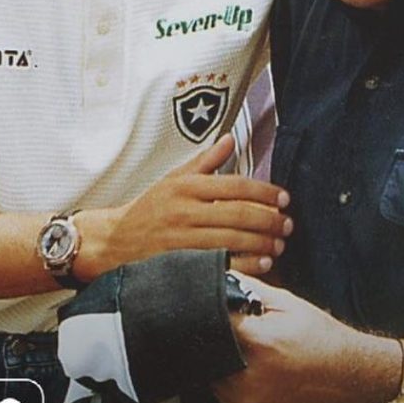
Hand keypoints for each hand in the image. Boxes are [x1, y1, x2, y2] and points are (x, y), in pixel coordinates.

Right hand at [76, 136, 292, 279]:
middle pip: (237, 213)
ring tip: (280, 244)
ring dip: (261, 242)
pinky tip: (262, 263)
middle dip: (268, 219)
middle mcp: (185, 209)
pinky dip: (244, 263)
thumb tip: (230, 138)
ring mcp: (182, 236)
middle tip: (288, 224)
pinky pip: (219, 262)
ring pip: (231, 238)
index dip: (264, 192)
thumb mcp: (174, 178)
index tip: (284, 198)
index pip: (235, 185)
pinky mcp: (181, 260)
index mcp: (187, 185)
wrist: (115, 238)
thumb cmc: (150, 207)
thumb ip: (205, 161)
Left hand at [213, 277, 395, 402]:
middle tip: (241, 331)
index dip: (216, 310)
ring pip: (214, 375)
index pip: (214, 320)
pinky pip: (225, 396)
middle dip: (218, 336)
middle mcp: (251, 378)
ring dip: (222, 360)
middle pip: (210, 349)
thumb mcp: (289, 304)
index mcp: (260, 342)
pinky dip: (231, 382)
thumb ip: (251, 289)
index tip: (224, 307)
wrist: (351, 379)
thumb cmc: (324, 339)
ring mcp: (249, 402)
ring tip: (250, 351)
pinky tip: (253, 371)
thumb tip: (223, 276)